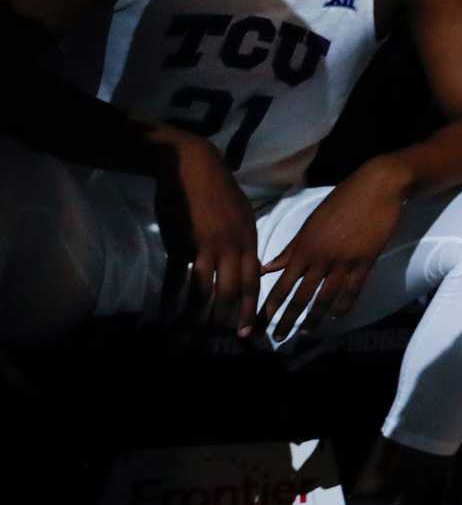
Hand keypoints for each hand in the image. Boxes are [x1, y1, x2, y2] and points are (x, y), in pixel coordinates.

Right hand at [155, 133, 262, 336]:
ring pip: (203, 290)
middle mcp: (230, 246)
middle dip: (224, 319)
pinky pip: (174, 277)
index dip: (249, 309)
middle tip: (218, 338)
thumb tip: (254, 267)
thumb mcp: (243, 215)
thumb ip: (246, 243)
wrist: (191, 166)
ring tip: (190, 334)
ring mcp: (204, 246)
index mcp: (248, 240)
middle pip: (230, 292)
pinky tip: (165, 312)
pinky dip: (169, 297)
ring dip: (196, 315)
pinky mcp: (179, 243)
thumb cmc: (219, 190)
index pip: (253, 282)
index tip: (246, 330)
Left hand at [259, 160, 411, 341]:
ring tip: (307, 332)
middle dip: (287, 320)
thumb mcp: (312, 222)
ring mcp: (344, 260)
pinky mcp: (365, 260)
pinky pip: (353, 290)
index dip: (270, 306)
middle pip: (300, 296)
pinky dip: (344, 306)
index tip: (260, 322)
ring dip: (315, 318)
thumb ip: (291, 248)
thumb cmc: (342, 200)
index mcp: (304, 247)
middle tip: (279, 338)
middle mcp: (320, 257)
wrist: (377, 186)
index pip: (281, 283)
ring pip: (325, 298)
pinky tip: (337, 317)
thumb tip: (269, 267)